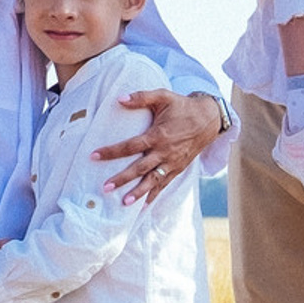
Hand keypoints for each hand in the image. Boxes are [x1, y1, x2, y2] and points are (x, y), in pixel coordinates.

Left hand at [95, 89, 224, 205]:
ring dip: (139, 192)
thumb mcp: (163, 96)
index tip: (94, 156)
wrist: (209, 119)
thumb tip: (120, 99)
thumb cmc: (183, 107)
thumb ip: (141, 97)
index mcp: (158, 135)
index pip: (131, 145)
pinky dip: (154, 195)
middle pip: (140, 168)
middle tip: (106, 188)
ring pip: (153, 180)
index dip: (112, 151)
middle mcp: (165, 151)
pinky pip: (164, 184)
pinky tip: (142, 206)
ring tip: (124, 203)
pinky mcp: (178, 168)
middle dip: (123, 179)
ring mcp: (172, 162)